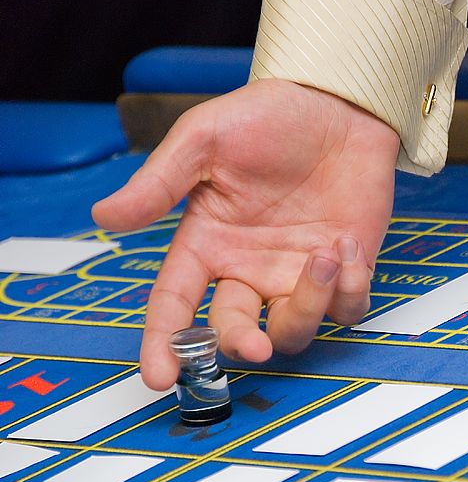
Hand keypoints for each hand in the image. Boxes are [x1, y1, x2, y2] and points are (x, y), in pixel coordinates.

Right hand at [93, 79, 399, 389]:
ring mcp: (298, 274)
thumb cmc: (267, 118)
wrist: (336, 104)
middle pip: (236, 331)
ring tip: (322, 254)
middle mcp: (250, 269)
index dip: (164, 343)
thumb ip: (161, 181)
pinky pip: (347, 308)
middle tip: (254, 344)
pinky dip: (349, 288)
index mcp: (208, 244)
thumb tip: (104, 217)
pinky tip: (346, 243)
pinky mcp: (345, 270)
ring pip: (295, 330)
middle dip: (241, 344)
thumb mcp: (205, 139)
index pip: (175, 304)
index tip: (159, 376)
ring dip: (308, 306)